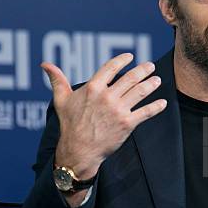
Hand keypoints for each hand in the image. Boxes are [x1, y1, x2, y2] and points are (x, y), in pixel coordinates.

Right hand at [42, 53, 166, 179]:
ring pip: (140, 92)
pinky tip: (163, 103)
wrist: (78, 151)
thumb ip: (57, 80)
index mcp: (93, 87)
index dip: (123, 60)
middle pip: (130, 78)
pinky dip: (156, 107)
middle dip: (143, 70)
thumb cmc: (69, 125)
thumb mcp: (61, 100)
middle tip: (150, 66)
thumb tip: (44, 64)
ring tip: (158, 79)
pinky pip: (145, 112)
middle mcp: (107, 97)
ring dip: (152, 84)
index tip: (130, 57)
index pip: (111, 67)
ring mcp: (118, 110)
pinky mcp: (127, 124)